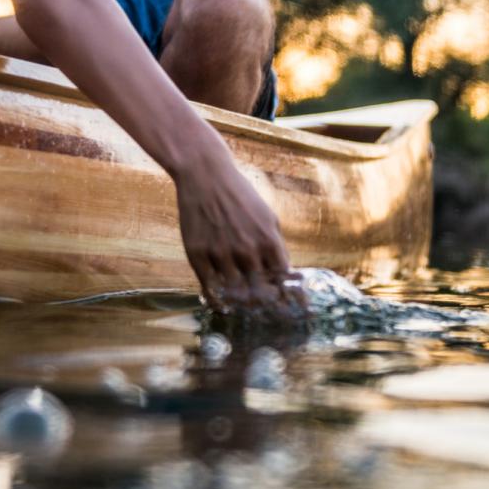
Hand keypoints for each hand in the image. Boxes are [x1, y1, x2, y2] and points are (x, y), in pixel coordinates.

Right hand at [173, 156, 300, 319]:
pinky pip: (209, 288)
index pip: (283, 280)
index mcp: (268, 239)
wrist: (205, 174)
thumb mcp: (267, 216)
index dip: (288, 298)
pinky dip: (217, 301)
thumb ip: (276, 245)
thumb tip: (284, 274)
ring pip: (235, 294)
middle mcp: (246, 249)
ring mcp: (220, 253)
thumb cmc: (239, 194)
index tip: (290, 310)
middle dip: (264, 306)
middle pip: (260, 293)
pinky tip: (221, 304)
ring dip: (241, 304)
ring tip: (243, 309)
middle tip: (264, 314)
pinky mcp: (197, 254)